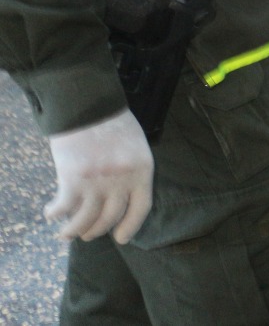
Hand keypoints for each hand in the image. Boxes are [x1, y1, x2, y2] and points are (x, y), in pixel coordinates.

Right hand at [46, 110, 152, 243]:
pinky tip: (50, 213)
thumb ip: (129, 171)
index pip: (141, 207)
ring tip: (67, 234)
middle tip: (88, 235)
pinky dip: (55, 213)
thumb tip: (115, 197)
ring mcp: (98, 182)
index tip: (121, 238)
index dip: (131, 226)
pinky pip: (64, 207)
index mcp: (142, 170)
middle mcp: (122, 180)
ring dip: (74, 231)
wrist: (87, 106)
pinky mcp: (73, 180)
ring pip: (85, 220)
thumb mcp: (134, 146)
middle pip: (110, 217)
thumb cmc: (111, 123)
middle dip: (97, 231)